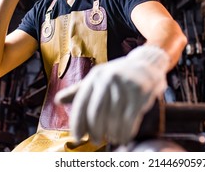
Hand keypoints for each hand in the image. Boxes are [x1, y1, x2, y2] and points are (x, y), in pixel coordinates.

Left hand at [54, 45, 169, 144]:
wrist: (147, 63)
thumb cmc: (119, 75)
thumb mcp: (98, 78)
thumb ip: (79, 90)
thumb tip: (57, 100)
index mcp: (95, 76)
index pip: (81, 104)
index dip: (78, 123)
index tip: (78, 137)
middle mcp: (108, 79)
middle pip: (96, 113)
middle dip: (95, 132)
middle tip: (97, 141)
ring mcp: (125, 85)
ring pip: (114, 118)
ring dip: (112, 134)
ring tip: (113, 138)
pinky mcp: (140, 92)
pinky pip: (130, 119)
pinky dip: (126, 132)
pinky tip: (125, 136)